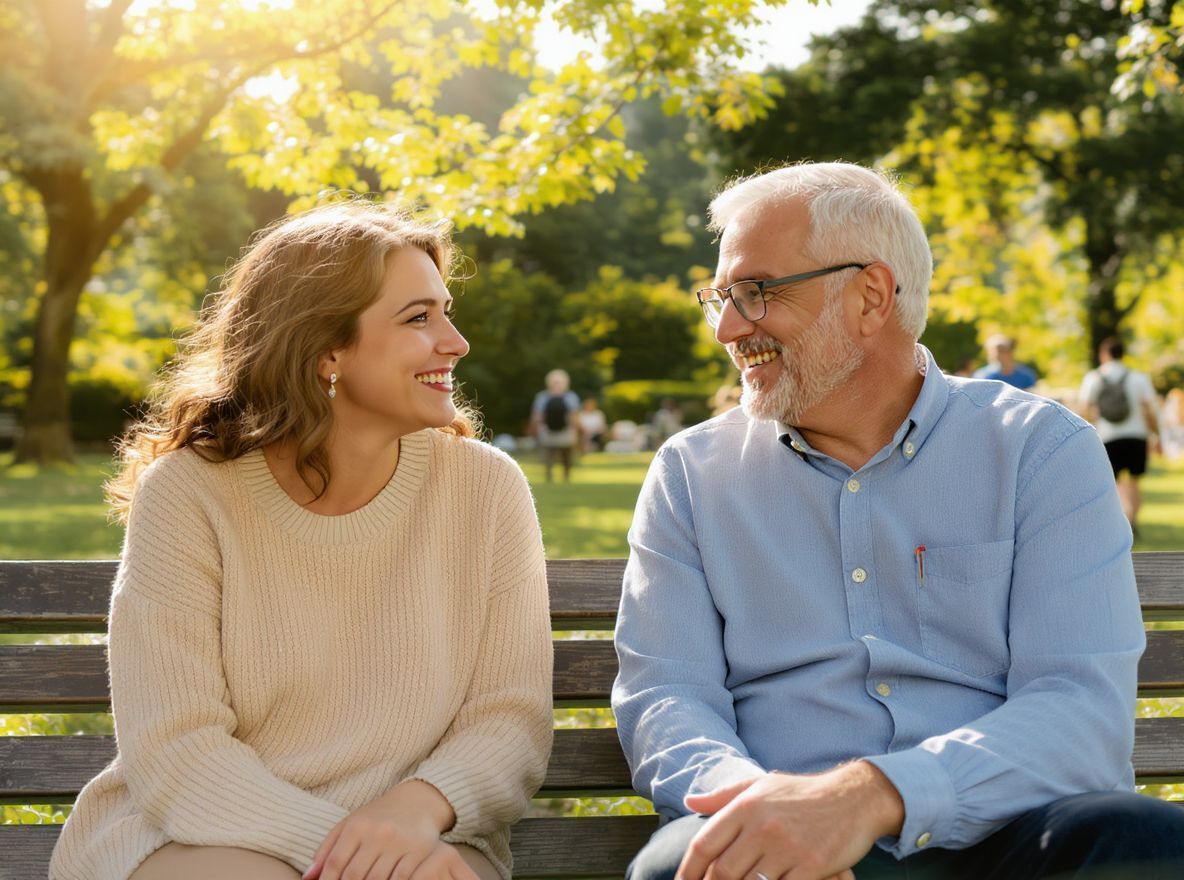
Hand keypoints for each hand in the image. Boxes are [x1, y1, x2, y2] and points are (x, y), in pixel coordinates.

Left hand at [304, 780, 478, 879]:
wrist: (418, 801)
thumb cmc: (378, 816)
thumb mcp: (350, 825)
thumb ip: (327, 850)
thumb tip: (307, 878)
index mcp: (357, 826)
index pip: (335, 863)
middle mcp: (378, 832)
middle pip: (355, 875)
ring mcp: (399, 842)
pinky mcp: (418, 850)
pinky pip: (401, 878)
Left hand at [675, 762, 902, 879]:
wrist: (854, 797)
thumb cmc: (802, 793)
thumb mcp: (760, 786)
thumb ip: (723, 797)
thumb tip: (689, 802)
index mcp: (746, 805)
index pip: (704, 844)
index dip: (688, 870)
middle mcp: (762, 826)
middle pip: (722, 871)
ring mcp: (787, 847)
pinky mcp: (811, 866)